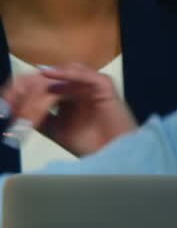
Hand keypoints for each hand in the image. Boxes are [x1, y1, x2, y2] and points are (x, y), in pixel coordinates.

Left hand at [2, 64, 135, 156]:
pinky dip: (65, 72)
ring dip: (41, 85)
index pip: (40, 84)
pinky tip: (49, 75)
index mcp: (66, 93)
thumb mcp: (55, 129)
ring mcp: (88, 82)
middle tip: (12, 101)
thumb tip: (16, 108)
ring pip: (60, 75)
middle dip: (26, 89)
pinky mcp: (102, 83)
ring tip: (27, 96)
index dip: (20, 90)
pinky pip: (81, 73)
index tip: (5, 103)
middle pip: (46, 77)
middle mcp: (76, 85)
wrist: (113, 155)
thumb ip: (39, 116)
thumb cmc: (89, 144)